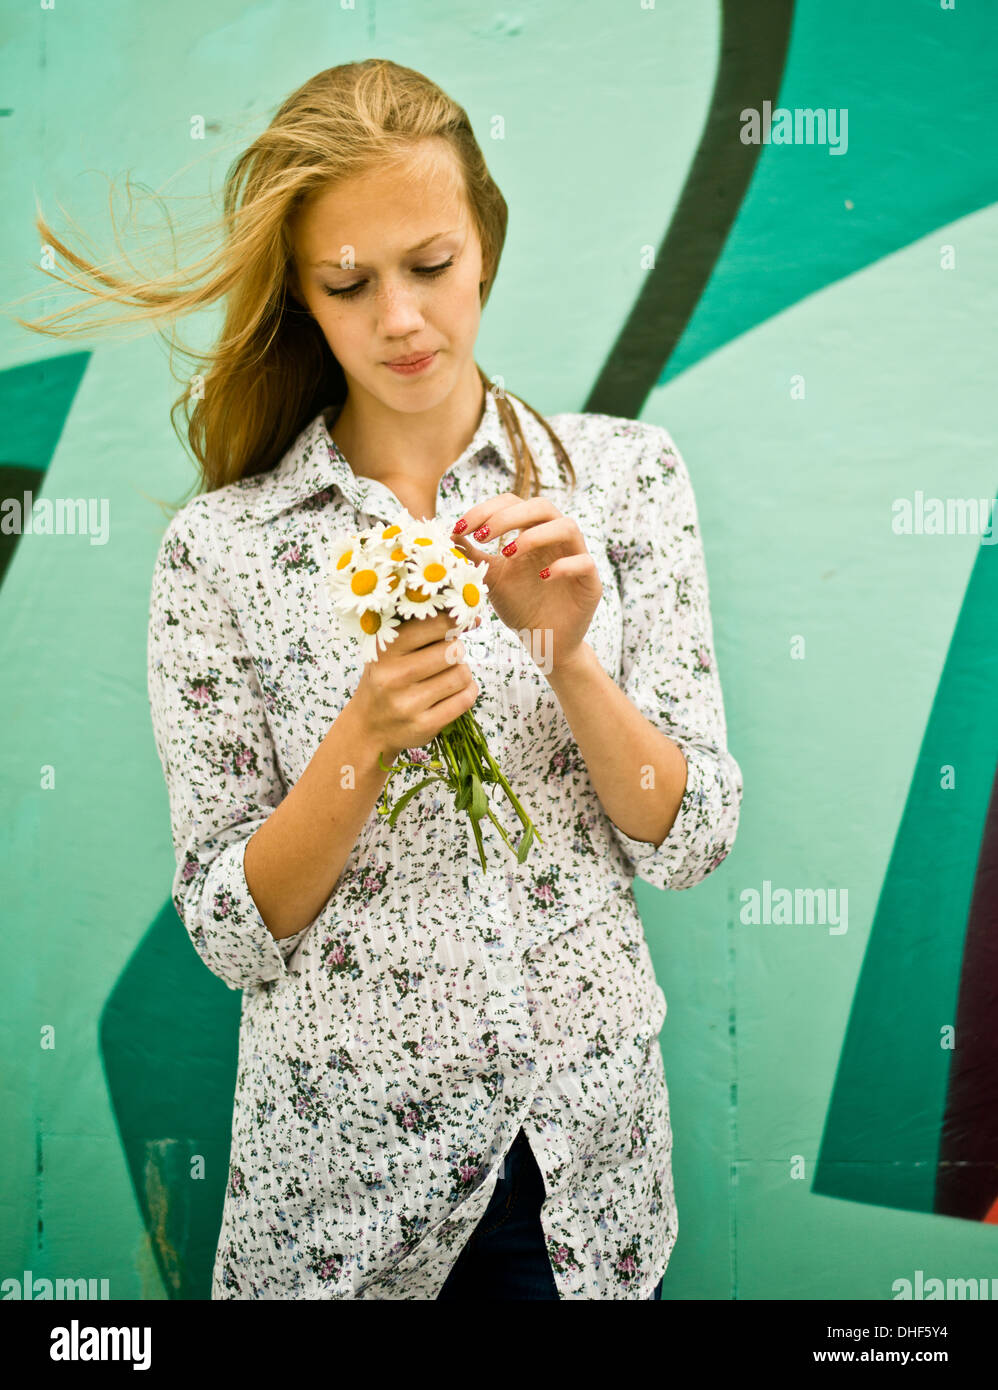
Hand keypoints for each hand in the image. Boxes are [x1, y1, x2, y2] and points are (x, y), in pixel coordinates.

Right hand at [350, 610, 481, 761]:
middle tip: (447, 656)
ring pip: (462, 675)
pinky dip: (468, 691)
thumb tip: (474, 619)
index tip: (454, 625)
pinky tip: (455, 691)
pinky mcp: (424, 725)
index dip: (453, 621)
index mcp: (385, 650)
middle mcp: (394, 676)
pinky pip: (465, 699)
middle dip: (457, 651)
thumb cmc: (385, 680)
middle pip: (453, 651)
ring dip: (463, 672)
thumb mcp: (390, 651)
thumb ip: (424, 631)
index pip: (434, 624)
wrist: (367, 729)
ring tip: (449, 675)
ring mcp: (408, 704)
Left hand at [449, 493, 602, 672]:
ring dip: (535, 535)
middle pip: (541, 506)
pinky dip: (564, 565)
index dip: (486, 509)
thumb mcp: (489, 578)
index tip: (459, 528)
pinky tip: (542, 577)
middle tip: (482, 535)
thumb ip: (472, 555)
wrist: (544, 642)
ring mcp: (576, 557)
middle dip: (508, 516)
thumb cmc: (519, 606)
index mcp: (532, 532)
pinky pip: (584, 562)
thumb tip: (449, 533)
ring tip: (508, 553)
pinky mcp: (590, 582)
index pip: (513, 502)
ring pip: (568, 526)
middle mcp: (556, 539)